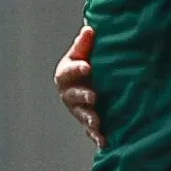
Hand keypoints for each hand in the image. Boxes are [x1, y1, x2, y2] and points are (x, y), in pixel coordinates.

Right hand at [54, 26, 101, 147]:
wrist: (94, 82)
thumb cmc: (88, 64)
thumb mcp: (84, 53)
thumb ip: (85, 44)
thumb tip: (90, 29)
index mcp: (66, 74)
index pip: (68, 72)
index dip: (76, 69)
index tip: (87, 67)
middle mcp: (69, 94)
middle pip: (73, 96)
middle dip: (82, 97)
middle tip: (94, 97)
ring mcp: (78, 109)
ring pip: (82, 115)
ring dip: (89, 119)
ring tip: (97, 122)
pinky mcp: (89, 122)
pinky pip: (91, 131)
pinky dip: (97, 136)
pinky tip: (104, 141)